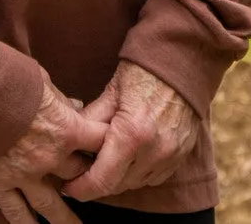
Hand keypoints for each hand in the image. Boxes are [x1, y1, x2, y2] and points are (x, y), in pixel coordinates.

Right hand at [0, 79, 104, 223]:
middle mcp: (50, 157)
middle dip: (86, 177)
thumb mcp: (42, 80)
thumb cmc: (5, 77)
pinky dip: (25, 223)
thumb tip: (76, 106)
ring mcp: (24, 173)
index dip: (108, 144)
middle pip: (79, 174)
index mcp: (65, 129)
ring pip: (52, 205)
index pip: (99, 141)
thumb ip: (61, 99)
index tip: (114, 148)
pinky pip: (15, 210)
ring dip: (65, 219)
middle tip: (90, 182)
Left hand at [63, 60, 202, 200]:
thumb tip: (69, 139)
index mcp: (132, 135)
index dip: (81, 188)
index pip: (101, 180)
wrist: (183, 62)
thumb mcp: (110, 92)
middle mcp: (154, 151)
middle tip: (79, 174)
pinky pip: (153, 177)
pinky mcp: (181, 155)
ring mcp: (171, 156)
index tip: (67, 187)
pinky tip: (127, 158)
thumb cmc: (143, 73)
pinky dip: (137, 173)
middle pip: (117, 186)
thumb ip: (90, 120)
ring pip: (135, 184)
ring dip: (117, 178)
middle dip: (96, 183)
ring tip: (102, 162)